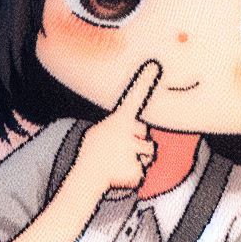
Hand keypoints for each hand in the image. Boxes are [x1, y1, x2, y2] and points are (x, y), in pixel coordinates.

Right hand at [75, 61, 161, 192]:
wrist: (86, 176)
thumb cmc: (93, 152)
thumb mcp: (101, 132)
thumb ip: (117, 125)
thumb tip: (130, 124)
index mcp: (118, 122)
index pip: (134, 98)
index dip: (145, 81)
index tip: (154, 65)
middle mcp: (128, 134)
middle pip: (145, 135)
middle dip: (137, 142)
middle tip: (118, 150)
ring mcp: (133, 153)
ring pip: (149, 152)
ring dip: (139, 158)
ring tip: (120, 162)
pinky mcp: (139, 170)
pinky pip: (145, 169)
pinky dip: (136, 172)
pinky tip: (122, 173)